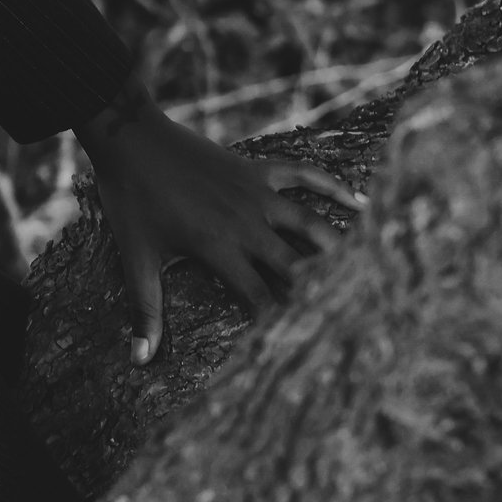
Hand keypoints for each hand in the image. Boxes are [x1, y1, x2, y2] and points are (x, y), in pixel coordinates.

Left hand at [76, 73, 364, 363]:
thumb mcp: (137, 259)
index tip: (306, 344)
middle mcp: (246, 223)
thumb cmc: (132, 202)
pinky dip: (331, 186)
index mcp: (219, 248)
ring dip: (337, 243)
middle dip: (322, 287)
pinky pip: (304, 175)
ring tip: (370, 264)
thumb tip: (138, 360)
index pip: (259, 294)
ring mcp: (256, 193)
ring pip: (309, 221)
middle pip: (295, 262)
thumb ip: (144, 310)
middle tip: (356, 311)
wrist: (131, 141)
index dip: (281, 320)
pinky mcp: (257, 168)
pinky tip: (358, 200)